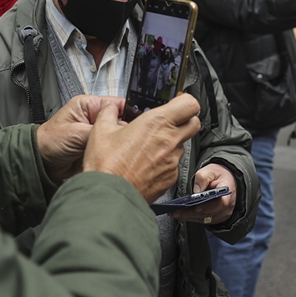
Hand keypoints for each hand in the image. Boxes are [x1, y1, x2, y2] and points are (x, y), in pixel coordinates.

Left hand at [36, 95, 122, 180]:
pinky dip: (114, 153)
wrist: (41, 163)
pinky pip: (112, 148)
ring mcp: (97, 132)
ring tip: (114, 150)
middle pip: (120, 120)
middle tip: (122, 141)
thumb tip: (118, 130)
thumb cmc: (49, 141)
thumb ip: (98, 130)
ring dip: (118, 144)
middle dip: (122, 131)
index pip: (117, 104)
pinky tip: (112, 156)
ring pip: (117, 136)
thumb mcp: (75, 133)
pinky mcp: (98, 146)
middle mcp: (95, 117)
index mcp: (89, 105)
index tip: (133, 125)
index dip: (128, 114)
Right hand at [83, 93, 200, 202]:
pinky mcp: (171, 178)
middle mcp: (170, 140)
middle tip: (168, 123)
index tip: (175, 102)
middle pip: (194, 123)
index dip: (184, 100)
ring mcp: (173, 160)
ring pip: (183, 145)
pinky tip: (147, 164)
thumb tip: (110, 108)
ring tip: (150, 147)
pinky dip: (165, 162)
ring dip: (172, 143)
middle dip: (185, 120)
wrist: (109, 196)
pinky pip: (175, 165)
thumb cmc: (107, 166)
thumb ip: (109, 112)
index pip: (190, 103)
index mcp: (157, 122)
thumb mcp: (101, 130)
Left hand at [168, 163, 236, 224]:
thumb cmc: (218, 175)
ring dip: (189, 217)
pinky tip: (181, 214)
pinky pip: (203, 220)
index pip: (221, 203)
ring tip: (175, 213)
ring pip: (204, 219)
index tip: (196, 207)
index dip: (209, 207)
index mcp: (227, 193)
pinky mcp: (215, 218)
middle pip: (209, 214)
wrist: (225, 180)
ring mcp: (221, 214)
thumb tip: (196, 190)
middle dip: (191, 213)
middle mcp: (226, 207)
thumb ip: (203, 177)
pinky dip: (192, 218)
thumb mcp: (211, 170)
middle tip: (177, 211)